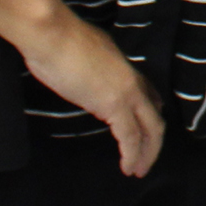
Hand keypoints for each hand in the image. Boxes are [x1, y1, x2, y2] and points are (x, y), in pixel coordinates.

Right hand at [0, 0, 164, 178]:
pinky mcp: (115, 105)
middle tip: (146, 159)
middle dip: (153, 140)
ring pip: (150, 129)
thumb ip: (93, 66)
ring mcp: (127, 92)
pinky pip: (131, 137)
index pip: (147, 92)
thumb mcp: (84, 52)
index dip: (151, 112)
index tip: (147, 127)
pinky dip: (133, 154)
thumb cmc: (58, 40)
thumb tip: (86, 74)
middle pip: (154, 115)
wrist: (52, 34)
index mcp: (124, 66)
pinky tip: (127, 167)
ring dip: (146, 153)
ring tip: (138, 170)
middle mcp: (132, 79)